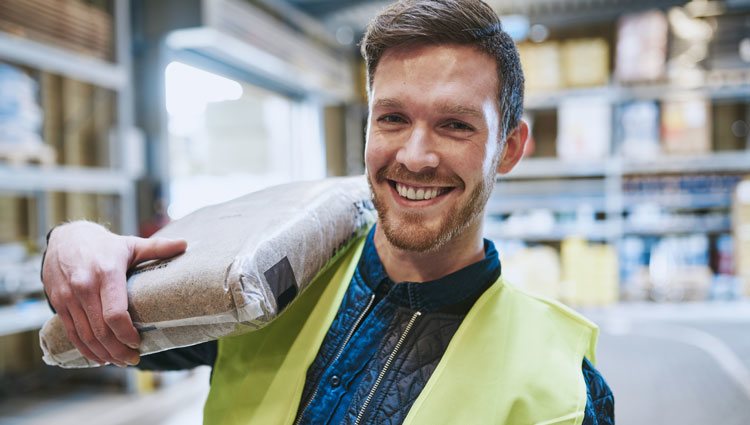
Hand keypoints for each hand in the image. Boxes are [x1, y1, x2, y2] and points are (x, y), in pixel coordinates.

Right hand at [42, 221, 186, 366]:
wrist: (65, 237)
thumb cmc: (104, 245)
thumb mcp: (130, 244)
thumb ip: (157, 247)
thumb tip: (185, 244)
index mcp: (107, 273)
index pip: (115, 313)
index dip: (127, 333)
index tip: (138, 342)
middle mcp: (85, 287)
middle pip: (101, 330)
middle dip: (118, 350)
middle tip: (133, 359)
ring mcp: (68, 297)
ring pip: (85, 335)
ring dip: (102, 353)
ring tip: (119, 362)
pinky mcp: (58, 303)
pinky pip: (71, 332)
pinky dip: (84, 349)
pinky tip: (98, 357)